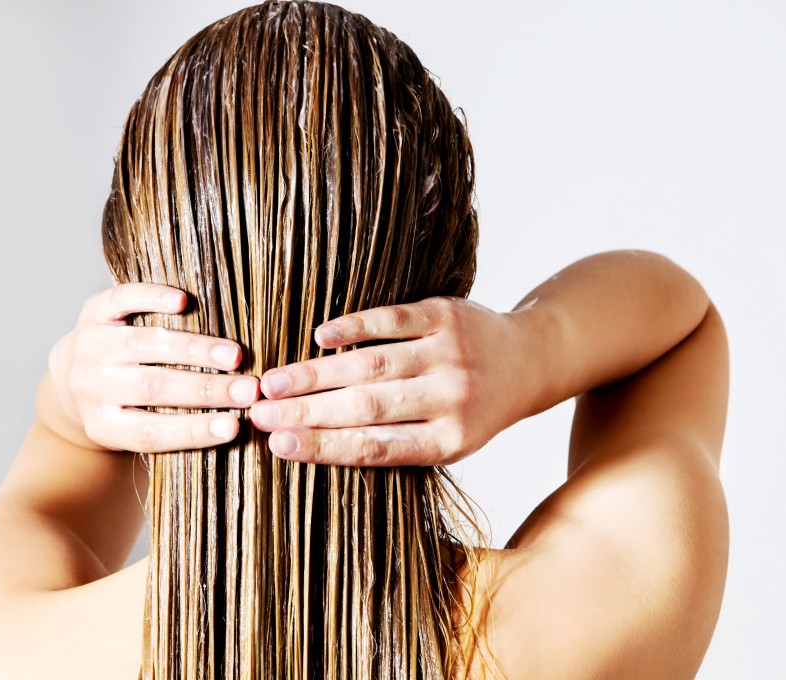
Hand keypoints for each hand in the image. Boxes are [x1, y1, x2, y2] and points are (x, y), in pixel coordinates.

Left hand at [47, 283, 259, 451]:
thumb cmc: (122, 407)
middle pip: (152, 387)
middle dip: (205, 389)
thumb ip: (173, 428)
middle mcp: (90, 386)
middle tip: (248, 390)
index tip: (234, 427)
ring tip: (233, 355)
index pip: (150, 433)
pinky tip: (183, 301)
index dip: (193, 431)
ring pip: (145, 344)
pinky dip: (152, 298)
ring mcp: (90, 346)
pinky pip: (121, 300)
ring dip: (194, 350)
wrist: (72, 374)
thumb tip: (233, 426)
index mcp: (102, 425)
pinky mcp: (93, 311)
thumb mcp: (134, 429)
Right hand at [249, 297, 534, 465]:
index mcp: (449, 441)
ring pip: (372, 365)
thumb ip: (392, 443)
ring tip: (272, 382)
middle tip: (257, 413)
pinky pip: (393, 320)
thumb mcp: (446, 440)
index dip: (323, 447)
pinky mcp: (446, 315)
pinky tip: (319, 337)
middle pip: (366, 407)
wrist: (528, 360)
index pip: (375, 448)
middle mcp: (452, 399)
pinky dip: (353, 327)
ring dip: (316, 374)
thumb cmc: (472, 409)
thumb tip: (311, 446)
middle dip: (306, 412)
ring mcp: (449, 354)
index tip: (278, 446)